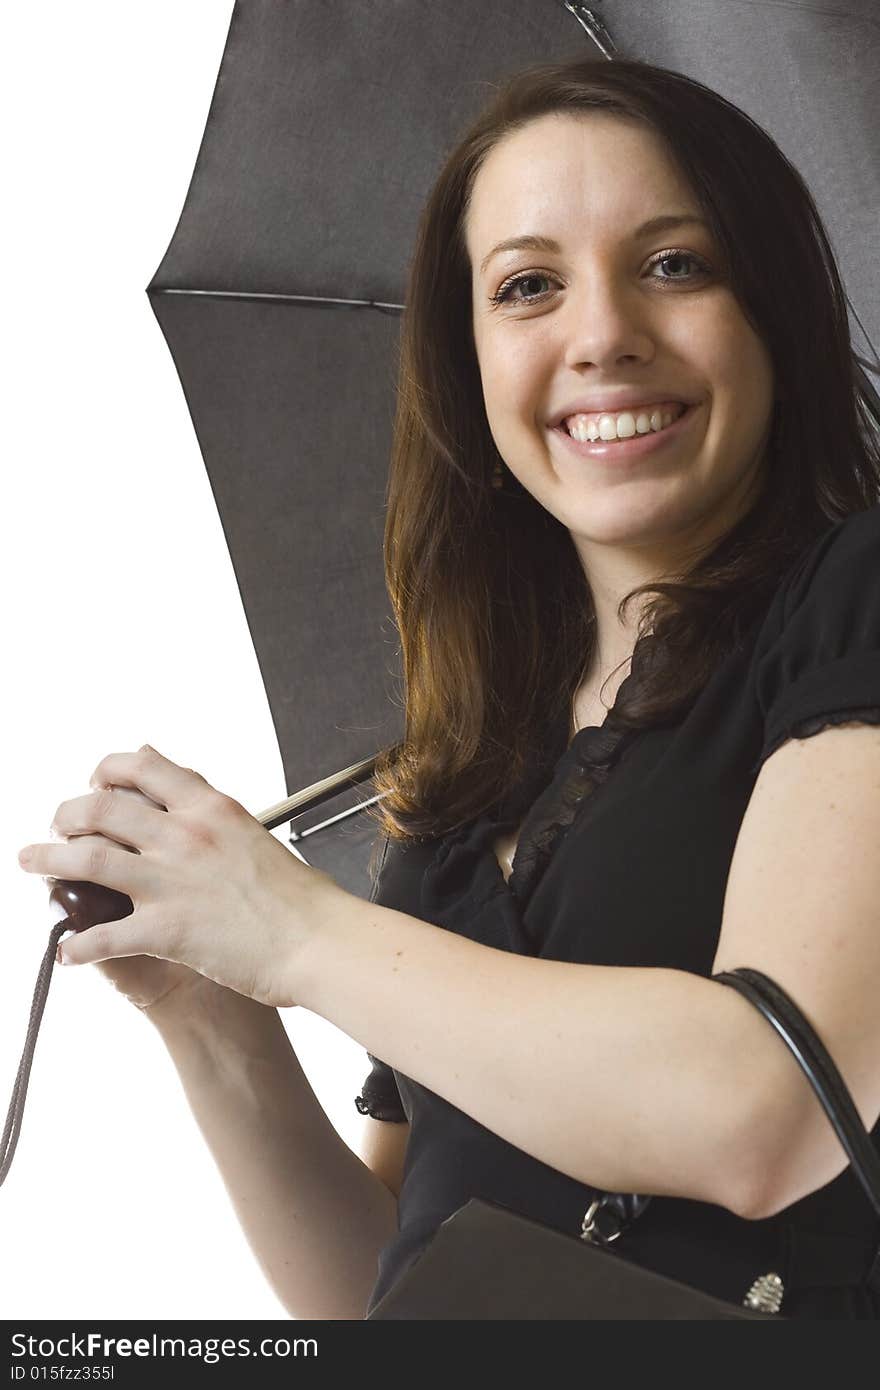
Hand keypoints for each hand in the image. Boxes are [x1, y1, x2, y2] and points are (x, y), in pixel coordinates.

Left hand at [17, 744, 340, 1007]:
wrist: (319, 941)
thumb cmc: (301, 899)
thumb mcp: (255, 835)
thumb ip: (217, 818)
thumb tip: (193, 800)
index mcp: (210, 808)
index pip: (143, 765)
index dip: (108, 770)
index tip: (98, 781)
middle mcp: (184, 836)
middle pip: (101, 807)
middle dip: (67, 813)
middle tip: (58, 824)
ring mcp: (170, 881)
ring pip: (86, 859)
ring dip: (47, 860)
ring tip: (29, 862)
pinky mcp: (165, 930)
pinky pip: (102, 936)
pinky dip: (77, 946)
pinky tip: (66, 953)